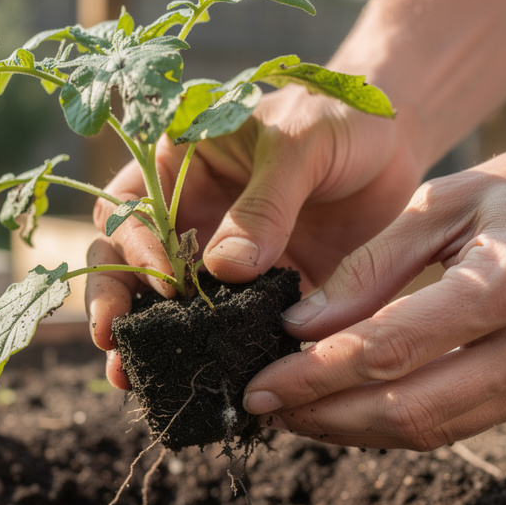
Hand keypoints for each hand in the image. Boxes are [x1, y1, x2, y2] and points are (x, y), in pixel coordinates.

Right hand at [85, 85, 421, 387]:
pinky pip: (224, 330)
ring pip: (164, 305)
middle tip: (111, 342)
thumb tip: (225, 269)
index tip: (164, 283)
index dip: (136, 246)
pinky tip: (206, 386)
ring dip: (145, 340)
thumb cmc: (339, 118)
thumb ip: (266, 202)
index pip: (131, 208)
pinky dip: (211, 357)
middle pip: (124, 261)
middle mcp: (185, 215)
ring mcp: (217, 260)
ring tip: (133, 378)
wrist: (393, 146)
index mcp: (178, 164)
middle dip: (112, 302)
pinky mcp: (255, 295)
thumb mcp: (303, 143)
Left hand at [240, 135, 505, 450]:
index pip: (389, 350)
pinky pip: (460, 422)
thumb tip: (302, 329)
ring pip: (432, 430)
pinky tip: (351, 405)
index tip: (257, 382)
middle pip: (408, 411)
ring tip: (295, 412)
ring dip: (354, 430)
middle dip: (323, 418)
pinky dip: (398, 419)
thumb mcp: (451, 198)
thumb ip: (374, 265)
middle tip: (261, 408)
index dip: (314, 377)